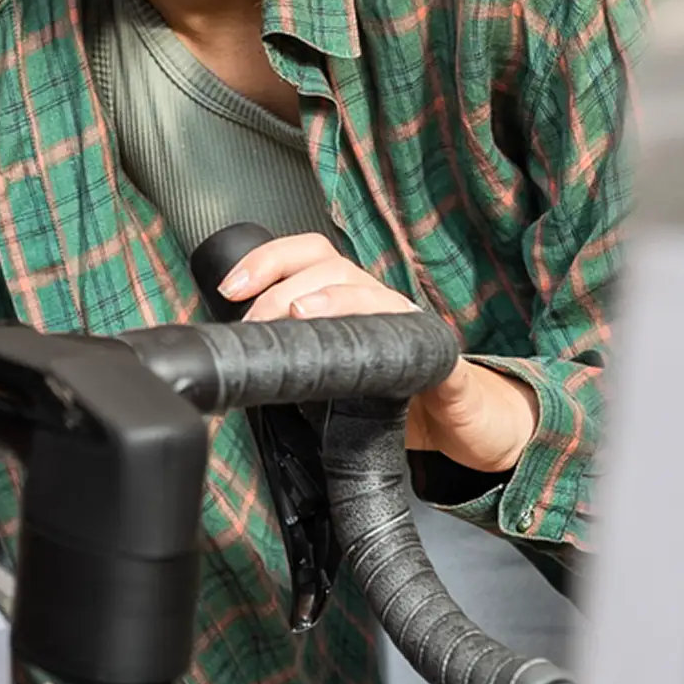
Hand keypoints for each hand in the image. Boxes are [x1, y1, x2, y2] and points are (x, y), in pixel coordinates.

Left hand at [218, 233, 538, 475]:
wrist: (454, 427)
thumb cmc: (386, 401)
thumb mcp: (325, 380)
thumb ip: (290, 365)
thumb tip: (235, 366)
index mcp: (348, 300)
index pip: (307, 256)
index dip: (266, 261)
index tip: (229, 288)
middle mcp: (378, 302)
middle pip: (330, 266)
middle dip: (282, 288)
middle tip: (254, 325)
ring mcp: (411, 325)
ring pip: (370, 292)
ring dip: (330, 299)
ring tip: (300, 316)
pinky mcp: (443, 358)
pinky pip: (423, 336)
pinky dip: (397, 332)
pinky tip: (373, 343)